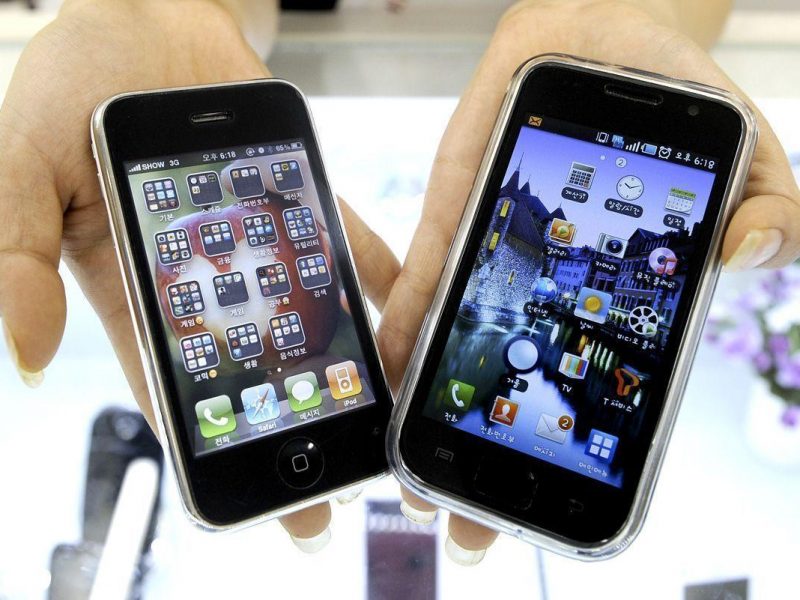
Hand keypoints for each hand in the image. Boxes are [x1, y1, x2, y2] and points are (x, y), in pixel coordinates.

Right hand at [0, 0, 398, 549]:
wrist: (144, 11)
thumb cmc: (74, 79)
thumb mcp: (20, 165)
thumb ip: (16, 255)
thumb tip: (25, 356)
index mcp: (131, 281)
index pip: (170, 377)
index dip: (204, 438)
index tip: (242, 494)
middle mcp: (200, 272)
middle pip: (248, 366)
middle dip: (283, 424)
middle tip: (328, 490)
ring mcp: (252, 236)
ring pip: (300, 313)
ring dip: (336, 366)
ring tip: (377, 422)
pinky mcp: (293, 193)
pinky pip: (338, 240)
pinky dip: (369, 276)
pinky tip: (401, 318)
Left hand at [378, 0, 799, 563]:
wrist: (603, 37)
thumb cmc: (672, 102)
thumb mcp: (746, 157)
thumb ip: (766, 207)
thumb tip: (745, 255)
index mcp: (611, 299)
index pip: (589, 389)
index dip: (568, 449)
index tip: (543, 503)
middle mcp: (547, 291)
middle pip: (510, 384)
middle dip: (484, 452)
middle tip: (457, 524)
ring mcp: (495, 257)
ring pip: (457, 343)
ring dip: (431, 404)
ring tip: (408, 465)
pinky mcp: (454, 214)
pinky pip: (425, 274)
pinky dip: (407, 317)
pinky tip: (392, 361)